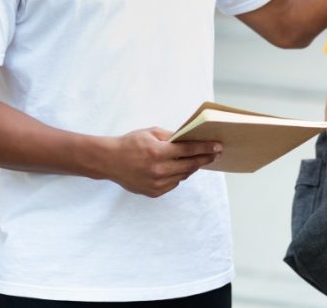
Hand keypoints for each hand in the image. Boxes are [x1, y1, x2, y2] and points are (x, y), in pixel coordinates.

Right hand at [103, 127, 220, 197]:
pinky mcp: (154, 192)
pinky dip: (177, 176)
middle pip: (190, 166)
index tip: (217, 147)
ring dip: (190, 168)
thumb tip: (190, 139)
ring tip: (195, 160)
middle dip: (204, 159)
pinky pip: (173, 184)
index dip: (205, 148)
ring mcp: (156, 184)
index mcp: (158, 152)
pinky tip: (175, 169)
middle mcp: (159, 170)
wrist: (109, 161)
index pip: (188, 150)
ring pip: (182, 176)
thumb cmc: (130, 143)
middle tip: (215, 155)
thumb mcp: (151, 133)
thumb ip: (171, 137)